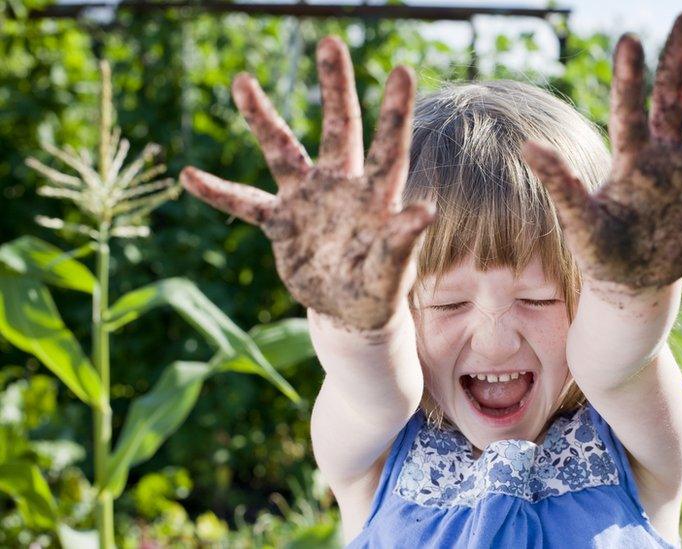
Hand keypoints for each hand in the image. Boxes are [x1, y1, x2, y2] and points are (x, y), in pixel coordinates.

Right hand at [180, 37, 434, 331]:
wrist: (350, 310)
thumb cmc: (379, 287)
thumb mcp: (391, 270)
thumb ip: (402, 242)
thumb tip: (426, 211)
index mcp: (375, 196)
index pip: (388, 147)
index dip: (395, 112)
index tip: (402, 69)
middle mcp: (341, 186)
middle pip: (337, 128)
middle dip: (334, 87)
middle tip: (330, 42)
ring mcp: (308, 200)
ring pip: (283, 151)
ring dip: (263, 119)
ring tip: (242, 81)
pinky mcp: (281, 223)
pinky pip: (245, 203)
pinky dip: (219, 193)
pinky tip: (189, 176)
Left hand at [522, 13, 681, 292]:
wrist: (630, 276)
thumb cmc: (600, 246)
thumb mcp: (579, 221)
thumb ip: (561, 185)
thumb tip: (528, 147)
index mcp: (630, 157)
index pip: (628, 110)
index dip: (629, 78)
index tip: (630, 38)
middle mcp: (666, 154)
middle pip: (674, 99)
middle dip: (680, 61)